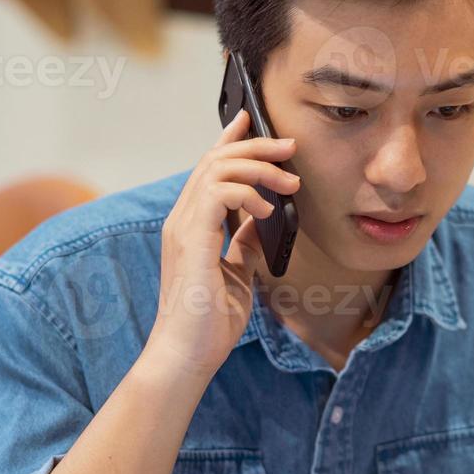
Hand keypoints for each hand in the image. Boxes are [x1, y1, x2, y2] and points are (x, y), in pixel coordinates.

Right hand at [142, 108, 299, 382]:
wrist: (187, 354)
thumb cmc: (209, 322)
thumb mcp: (237, 273)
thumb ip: (243, 243)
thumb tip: (260, 220)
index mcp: (191, 224)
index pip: (208, 169)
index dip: (229, 140)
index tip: (250, 119)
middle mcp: (182, 219)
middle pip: (214, 160)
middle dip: (255, 145)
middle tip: (291, 147)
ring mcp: (183, 227)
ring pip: (217, 169)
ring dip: (259, 168)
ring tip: (290, 182)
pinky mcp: (191, 239)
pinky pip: (219, 193)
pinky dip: (248, 192)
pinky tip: (268, 210)